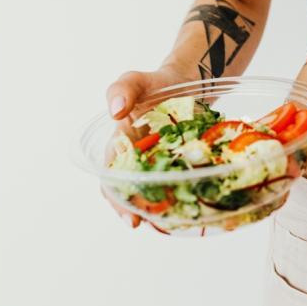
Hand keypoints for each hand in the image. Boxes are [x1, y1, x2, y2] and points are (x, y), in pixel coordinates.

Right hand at [102, 64, 193, 225]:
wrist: (185, 81)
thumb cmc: (155, 83)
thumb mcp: (135, 81)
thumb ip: (122, 90)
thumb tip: (116, 111)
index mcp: (121, 145)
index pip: (113, 178)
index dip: (118, 199)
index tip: (130, 217)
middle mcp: (140, 159)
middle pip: (134, 191)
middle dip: (138, 210)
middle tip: (149, 224)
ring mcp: (163, 161)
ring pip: (158, 190)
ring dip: (161, 207)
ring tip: (170, 222)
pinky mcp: (184, 160)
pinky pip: (182, 179)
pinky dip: (184, 192)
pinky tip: (193, 203)